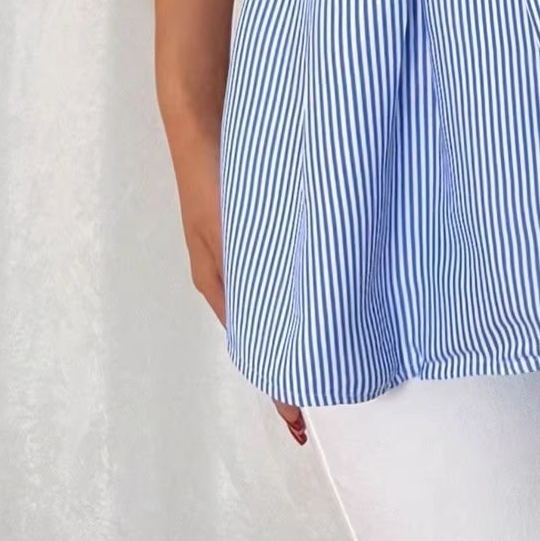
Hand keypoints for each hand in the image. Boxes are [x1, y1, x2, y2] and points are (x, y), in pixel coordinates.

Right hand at [165, 114, 307, 446]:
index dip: (279, 387)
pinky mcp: (256, 225)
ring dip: (299, 327)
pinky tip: (325, 291)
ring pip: (275, 302)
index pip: (255, 350)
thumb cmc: (211, 172)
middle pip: (267, 331)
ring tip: (336, 354)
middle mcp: (231, 272)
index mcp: (219, 283)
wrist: (203, 117)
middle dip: (293, 363)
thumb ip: (246, 274)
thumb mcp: (228, 231)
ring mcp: (243, 248)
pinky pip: (277, 269)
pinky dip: (296, 291)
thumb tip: (273, 325)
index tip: (302, 423)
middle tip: (332, 394)